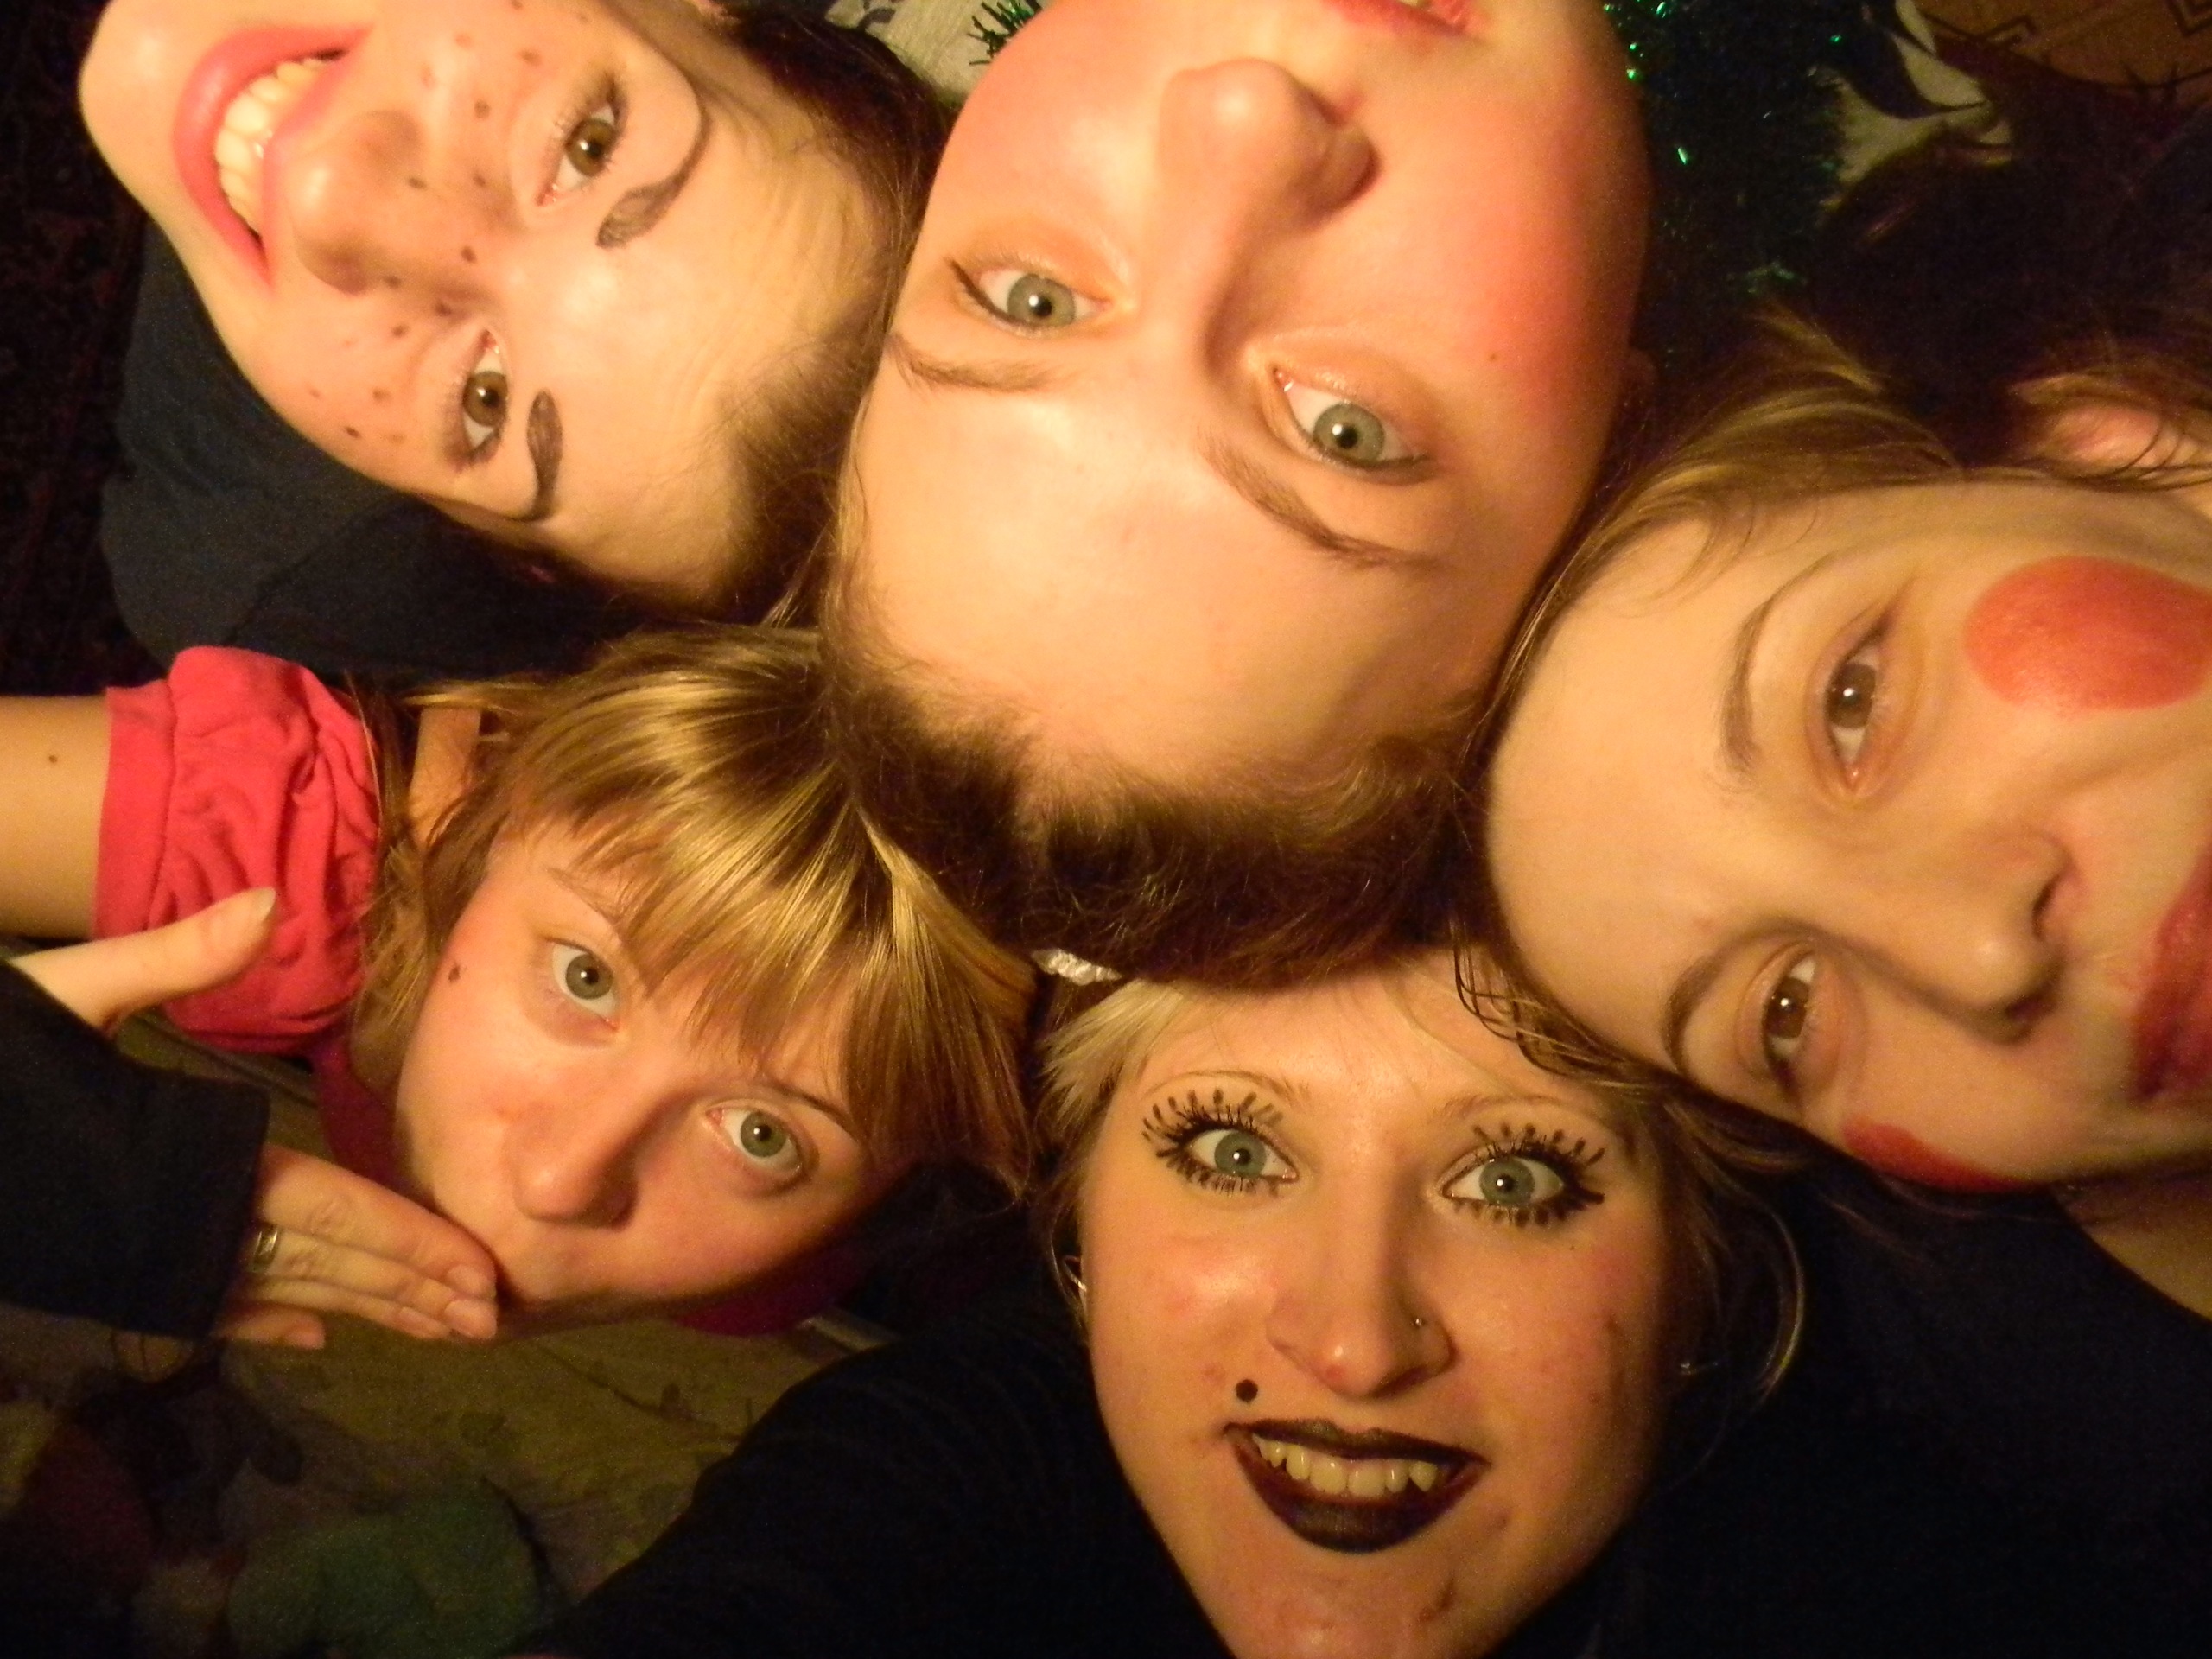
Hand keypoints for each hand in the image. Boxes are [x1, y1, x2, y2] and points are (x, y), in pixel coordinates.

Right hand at [14, 892, 500, 1348]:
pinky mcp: (115, 1274)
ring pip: (280, 1293)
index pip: (329, 1211)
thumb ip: (175, 956)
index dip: (408, 1246)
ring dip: (360, 1309)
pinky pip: (208, 1306)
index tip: (478, 1277)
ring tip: (435, 1329)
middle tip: (492, 1324)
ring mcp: (148, 1260)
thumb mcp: (68, 991)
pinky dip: (265, 1319)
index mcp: (191, 1159)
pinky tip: (313, 1336)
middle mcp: (183, 1222)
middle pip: (323, 1265)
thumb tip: (267, 898)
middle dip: (408, 1293)